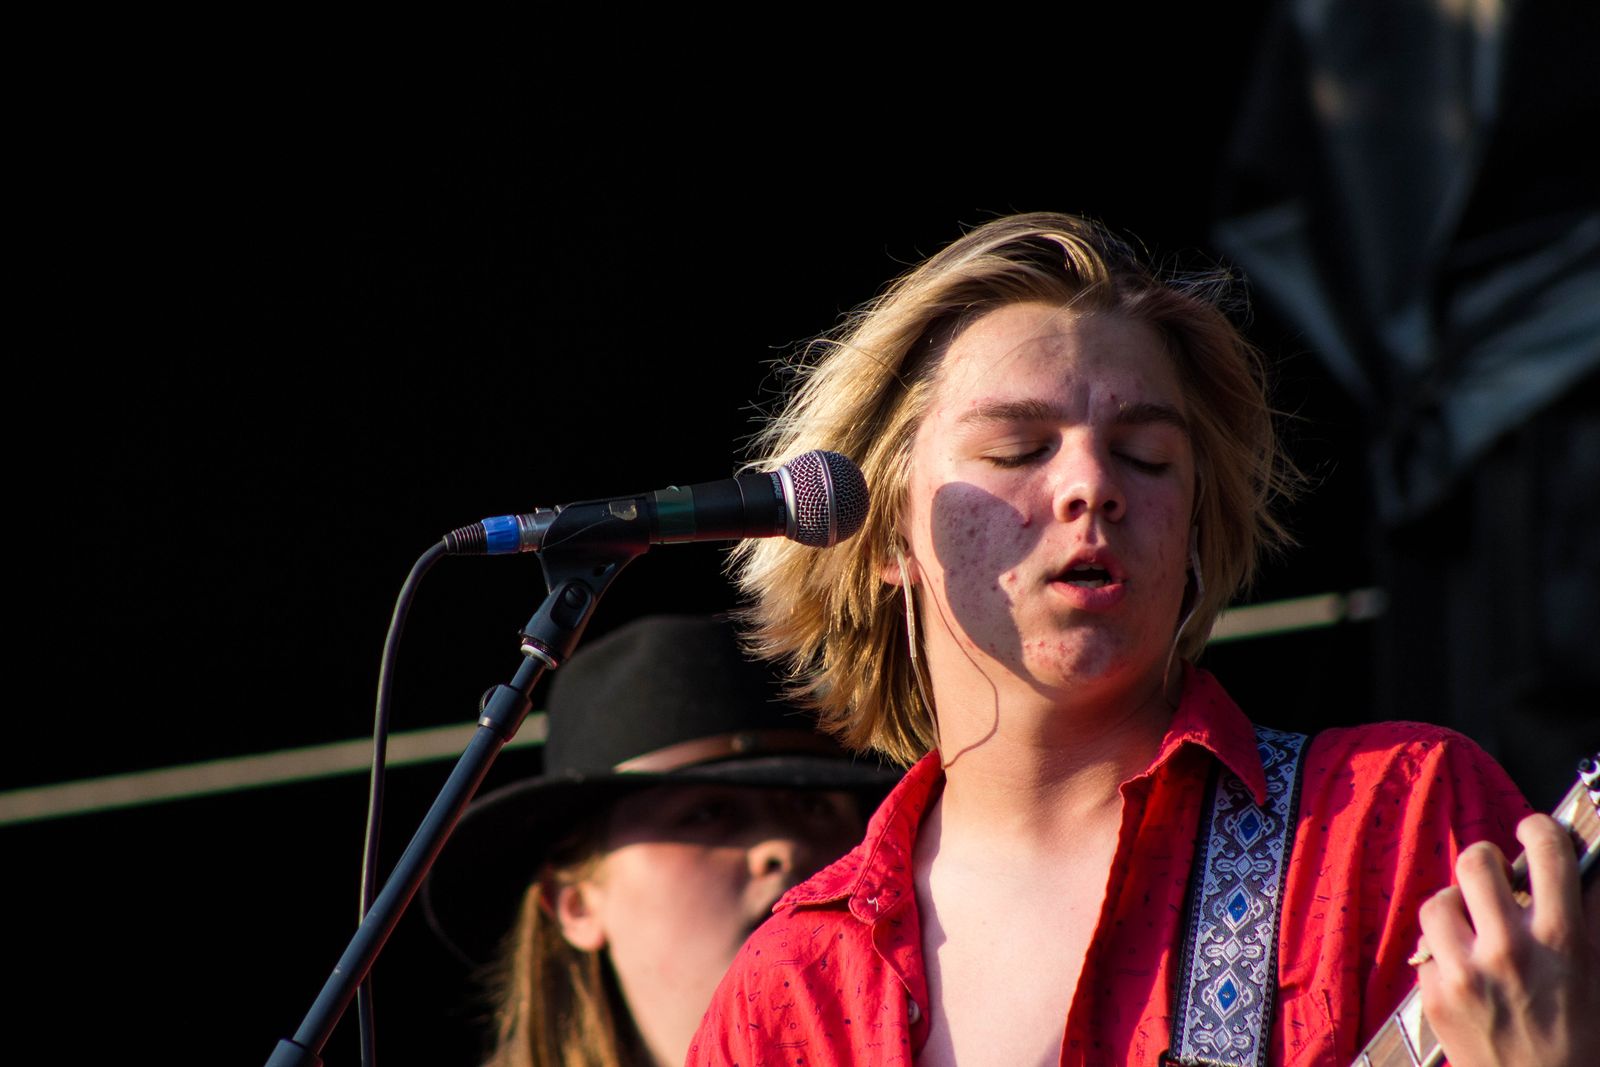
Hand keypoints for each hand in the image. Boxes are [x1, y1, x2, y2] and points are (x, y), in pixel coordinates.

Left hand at [1415, 814, 1599, 1066]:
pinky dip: (1443, 952)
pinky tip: (1466, 970)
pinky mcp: (1434, 996)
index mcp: (1561, 941)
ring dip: (1457, 907)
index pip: (1548, 853)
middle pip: (1476, 862)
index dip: (1539, 828)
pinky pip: (1426, 947)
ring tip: (1475, 927)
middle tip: (1494, 877)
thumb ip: (1586, 917)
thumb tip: (1582, 865)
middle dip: (1486, 863)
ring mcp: (1465, 973)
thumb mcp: (1596, 973)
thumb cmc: (1580, 1039)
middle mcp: (1509, 951)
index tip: (1532, 829)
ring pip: (1438, 901)